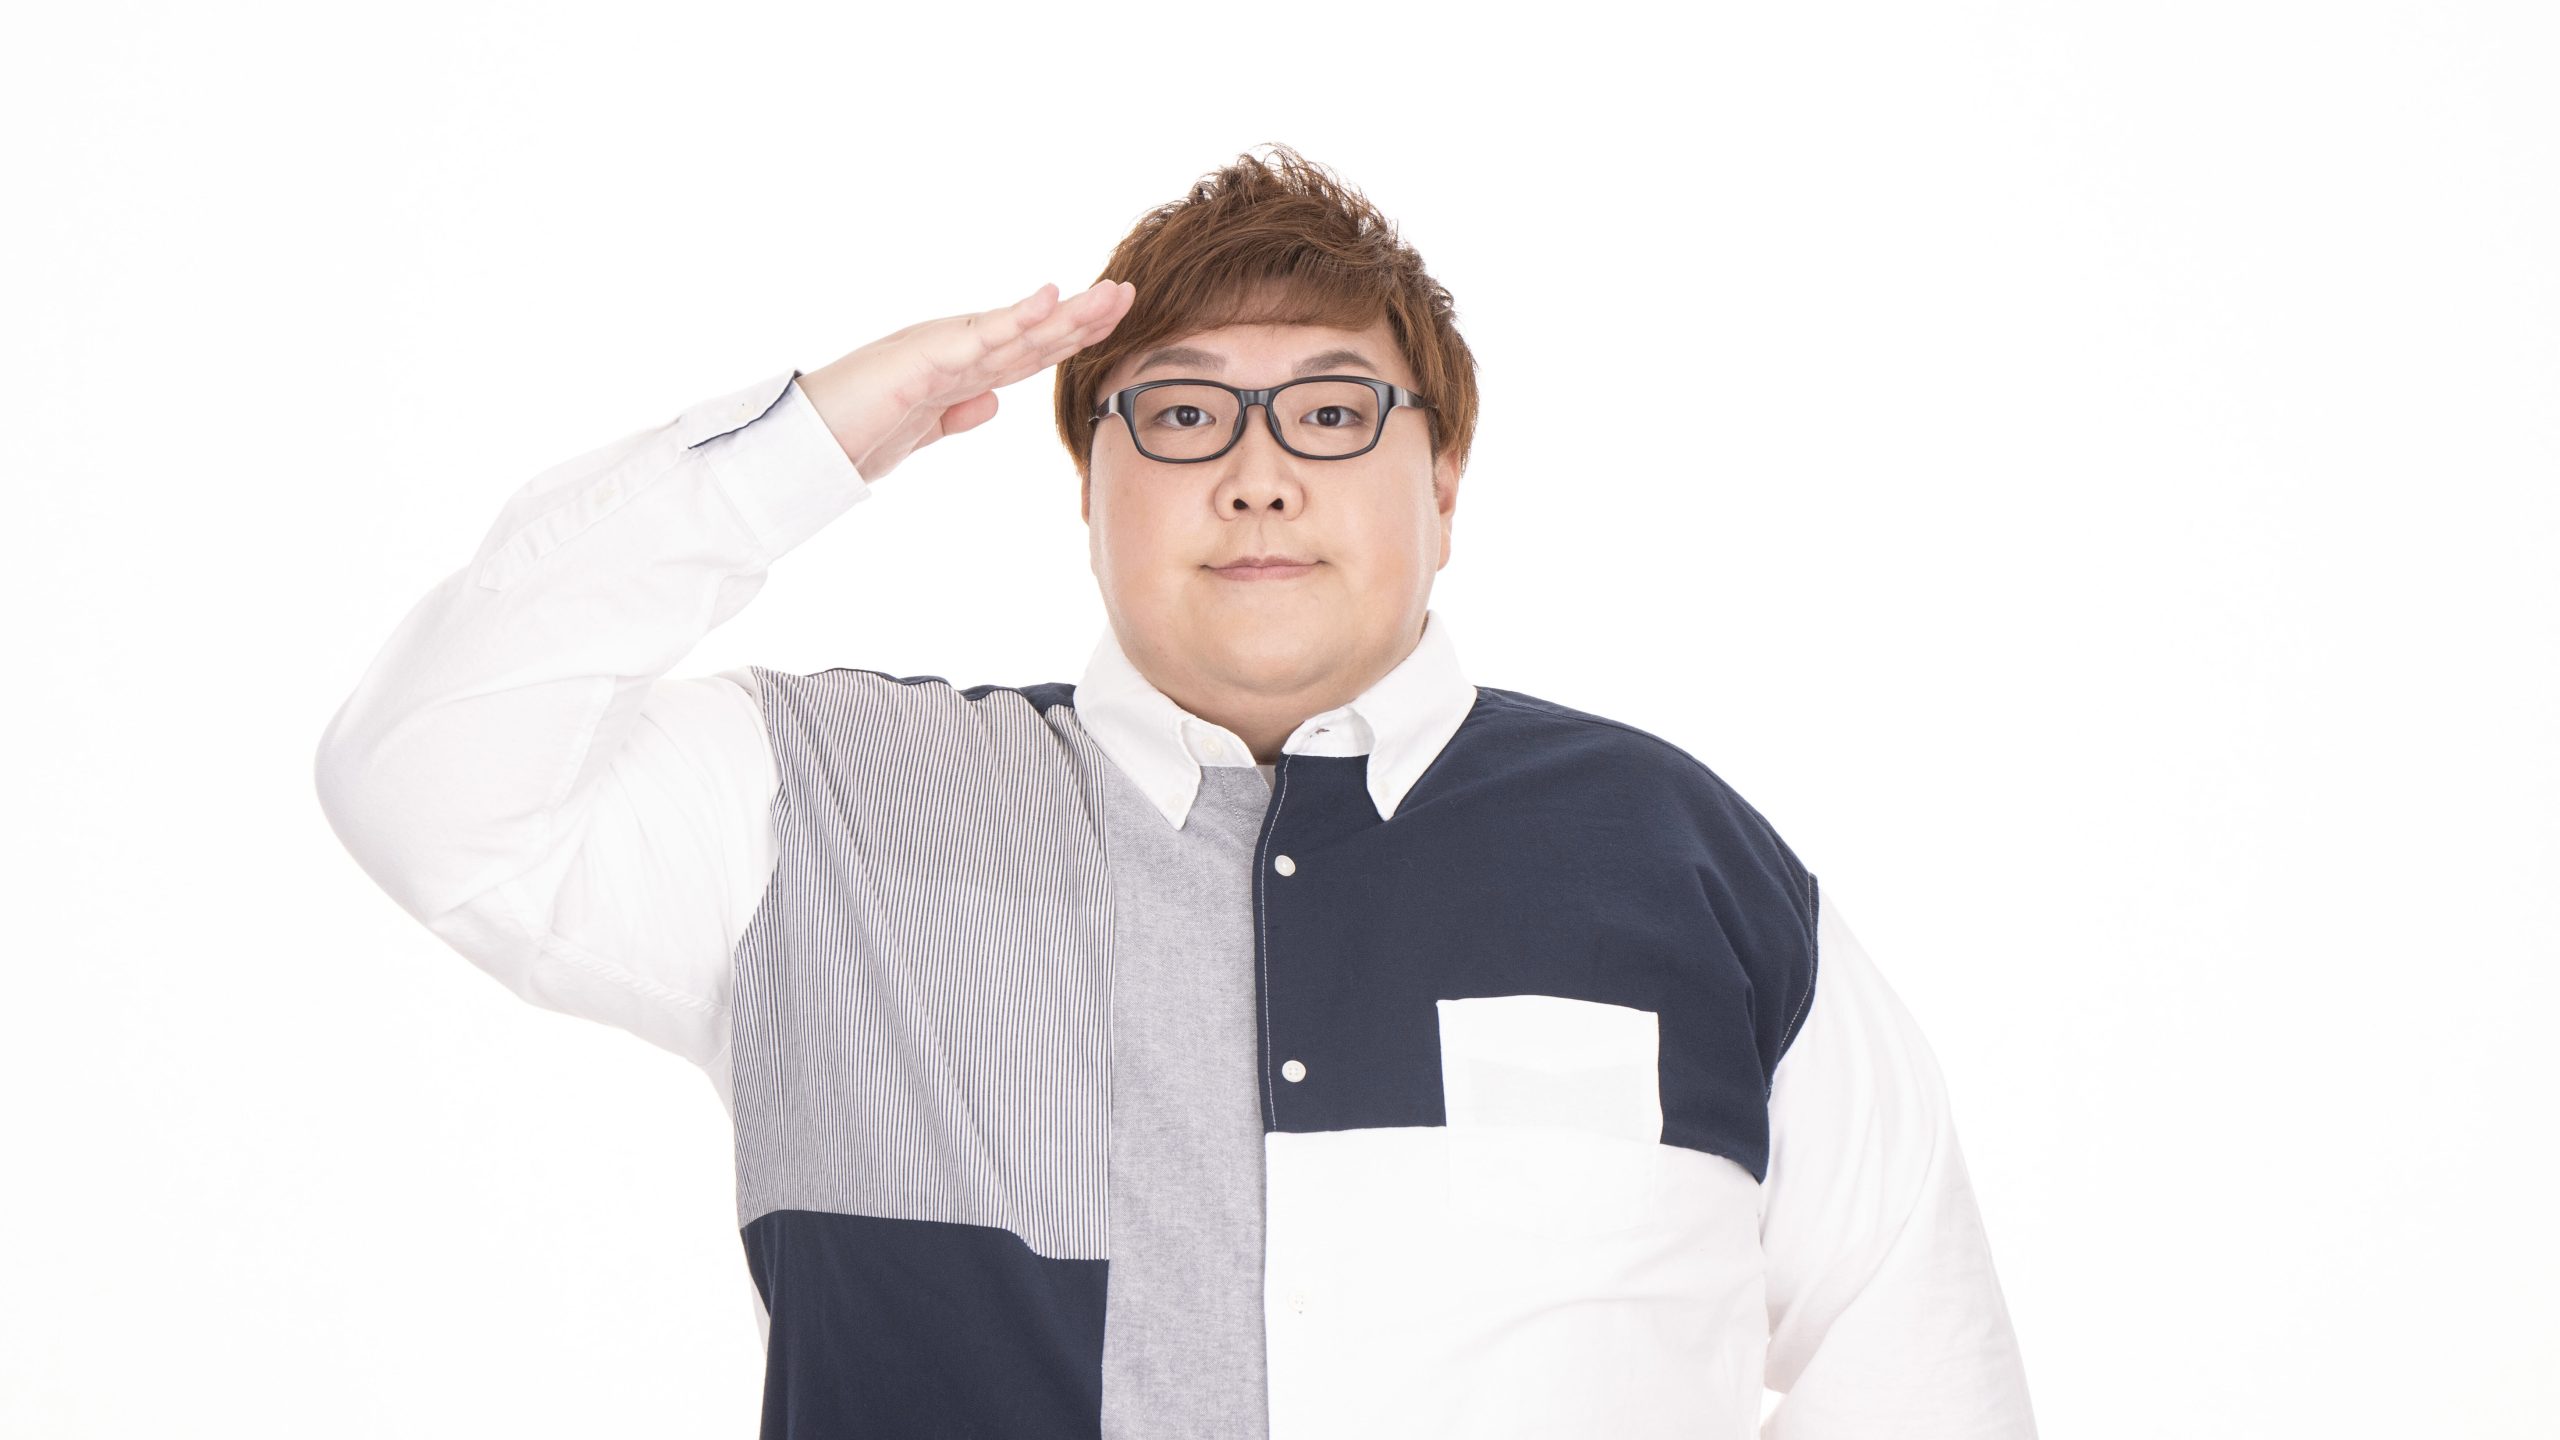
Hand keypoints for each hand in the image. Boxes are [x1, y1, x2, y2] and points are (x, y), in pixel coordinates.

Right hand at [794, 279, 1136, 482]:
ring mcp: (935, 350)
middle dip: (1081, 316)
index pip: (1025, 351)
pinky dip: (1014, 317)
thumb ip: (954, 414)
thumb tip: (995, 402)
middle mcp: (950, 350)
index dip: (1071, 336)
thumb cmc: (850, 436)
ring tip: (1107, 296)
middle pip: (1029, 333)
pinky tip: (1049, 299)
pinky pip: (975, 337)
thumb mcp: (919, 431)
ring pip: (1013, 329)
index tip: (1116, 322)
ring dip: (1063, 313)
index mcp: (955, 370)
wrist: (799, 450)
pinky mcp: (917, 360)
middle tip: (1128, 294)